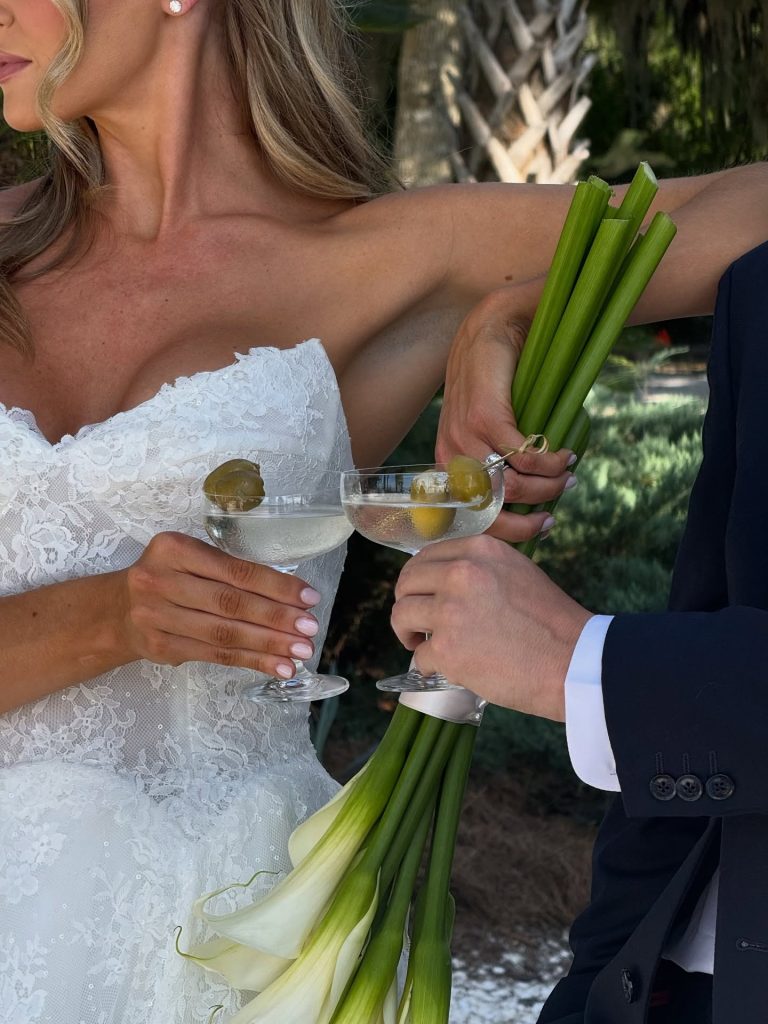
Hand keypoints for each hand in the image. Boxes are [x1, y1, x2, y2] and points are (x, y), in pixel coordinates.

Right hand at [116, 532, 320, 677]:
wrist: (119, 610)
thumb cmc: (169, 577)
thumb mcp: (190, 559)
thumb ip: (229, 571)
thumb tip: (292, 597)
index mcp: (174, 548)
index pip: (235, 570)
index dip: (275, 586)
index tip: (308, 597)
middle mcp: (161, 580)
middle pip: (230, 604)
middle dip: (276, 618)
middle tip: (310, 629)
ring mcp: (157, 617)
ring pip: (224, 634)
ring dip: (268, 645)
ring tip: (300, 652)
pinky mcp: (161, 647)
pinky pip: (215, 655)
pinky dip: (251, 661)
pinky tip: (277, 666)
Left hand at [391, 535, 591, 720]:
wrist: (573, 661)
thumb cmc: (550, 622)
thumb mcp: (516, 571)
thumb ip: (478, 568)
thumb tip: (440, 579)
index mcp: (478, 550)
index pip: (424, 556)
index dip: (418, 579)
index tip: (422, 595)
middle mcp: (460, 573)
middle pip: (406, 583)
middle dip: (407, 603)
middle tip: (417, 623)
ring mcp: (450, 611)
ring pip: (402, 615)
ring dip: (407, 633)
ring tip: (422, 644)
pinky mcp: (447, 648)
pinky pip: (419, 655)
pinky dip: (429, 665)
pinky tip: (446, 668)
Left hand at [438, 285, 576, 543]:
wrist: (491, 329)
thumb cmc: (494, 385)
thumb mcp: (484, 430)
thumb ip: (496, 463)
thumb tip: (528, 502)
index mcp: (447, 465)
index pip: (470, 517)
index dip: (507, 531)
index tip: (540, 526)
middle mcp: (450, 456)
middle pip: (492, 511)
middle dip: (528, 521)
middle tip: (555, 512)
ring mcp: (465, 438)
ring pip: (512, 486)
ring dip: (547, 487)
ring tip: (567, 475)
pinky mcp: (485, 419)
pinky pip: (523, 457)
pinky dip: (549, 462)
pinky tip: (564, 455)